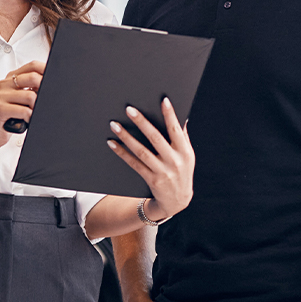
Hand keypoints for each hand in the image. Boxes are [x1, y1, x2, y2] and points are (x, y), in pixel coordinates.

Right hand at [0, 60, 44, 147]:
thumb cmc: (10, 115)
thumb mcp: (23, 99)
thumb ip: (34, 88)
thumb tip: (51, 84)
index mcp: (12, 78)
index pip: (32, 65)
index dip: (46, 70)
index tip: (55, 78)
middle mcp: (5, 84)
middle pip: (33, 77)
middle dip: (44, 90)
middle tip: (45, 101)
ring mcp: (1, 95)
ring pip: (30, 96)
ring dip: (36, 107)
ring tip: (33, 113)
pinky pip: (24, 111)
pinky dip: (30, 117)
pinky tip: (27, 120)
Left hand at [107, 98, 194, 219]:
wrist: (177, 201)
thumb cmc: (182, 172)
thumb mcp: (187, 156)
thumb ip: (183, 137)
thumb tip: (180, 117)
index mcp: (184, 151)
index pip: (176, 129)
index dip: (170, 114)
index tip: (163, 100)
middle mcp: (174, 161)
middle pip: (155, 138)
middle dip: (142, 122)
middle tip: (129, 109)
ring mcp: (162, 171)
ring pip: (141, 151)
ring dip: (126, 137)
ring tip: (114, 125)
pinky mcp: (151, 179)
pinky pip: (134, 164)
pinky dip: (122, 153)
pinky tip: (113, 143)